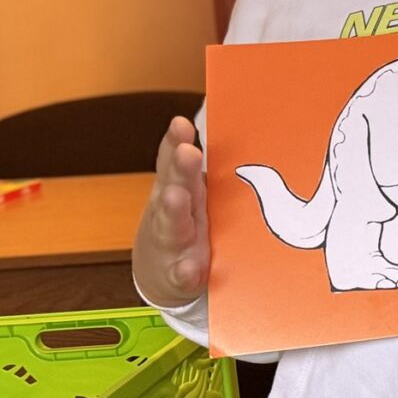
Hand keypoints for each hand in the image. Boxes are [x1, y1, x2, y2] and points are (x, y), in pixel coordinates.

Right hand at [134, 117, 208, 306]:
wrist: (160, 274)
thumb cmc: (184, 223)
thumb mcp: (189, 191)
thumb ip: (201, 166)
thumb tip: (237, 122)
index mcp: (179, 188)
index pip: (173, 161)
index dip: (175, 142)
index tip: (181, 123)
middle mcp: (172, 212)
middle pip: (175, 186)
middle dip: (180, 169)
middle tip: (189, 151)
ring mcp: (173, 244)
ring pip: (172, 226)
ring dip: (174, 212)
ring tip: (177, 197)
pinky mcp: (178, 275)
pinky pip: (183, 274)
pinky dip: (185, 271)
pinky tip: (190, 268)